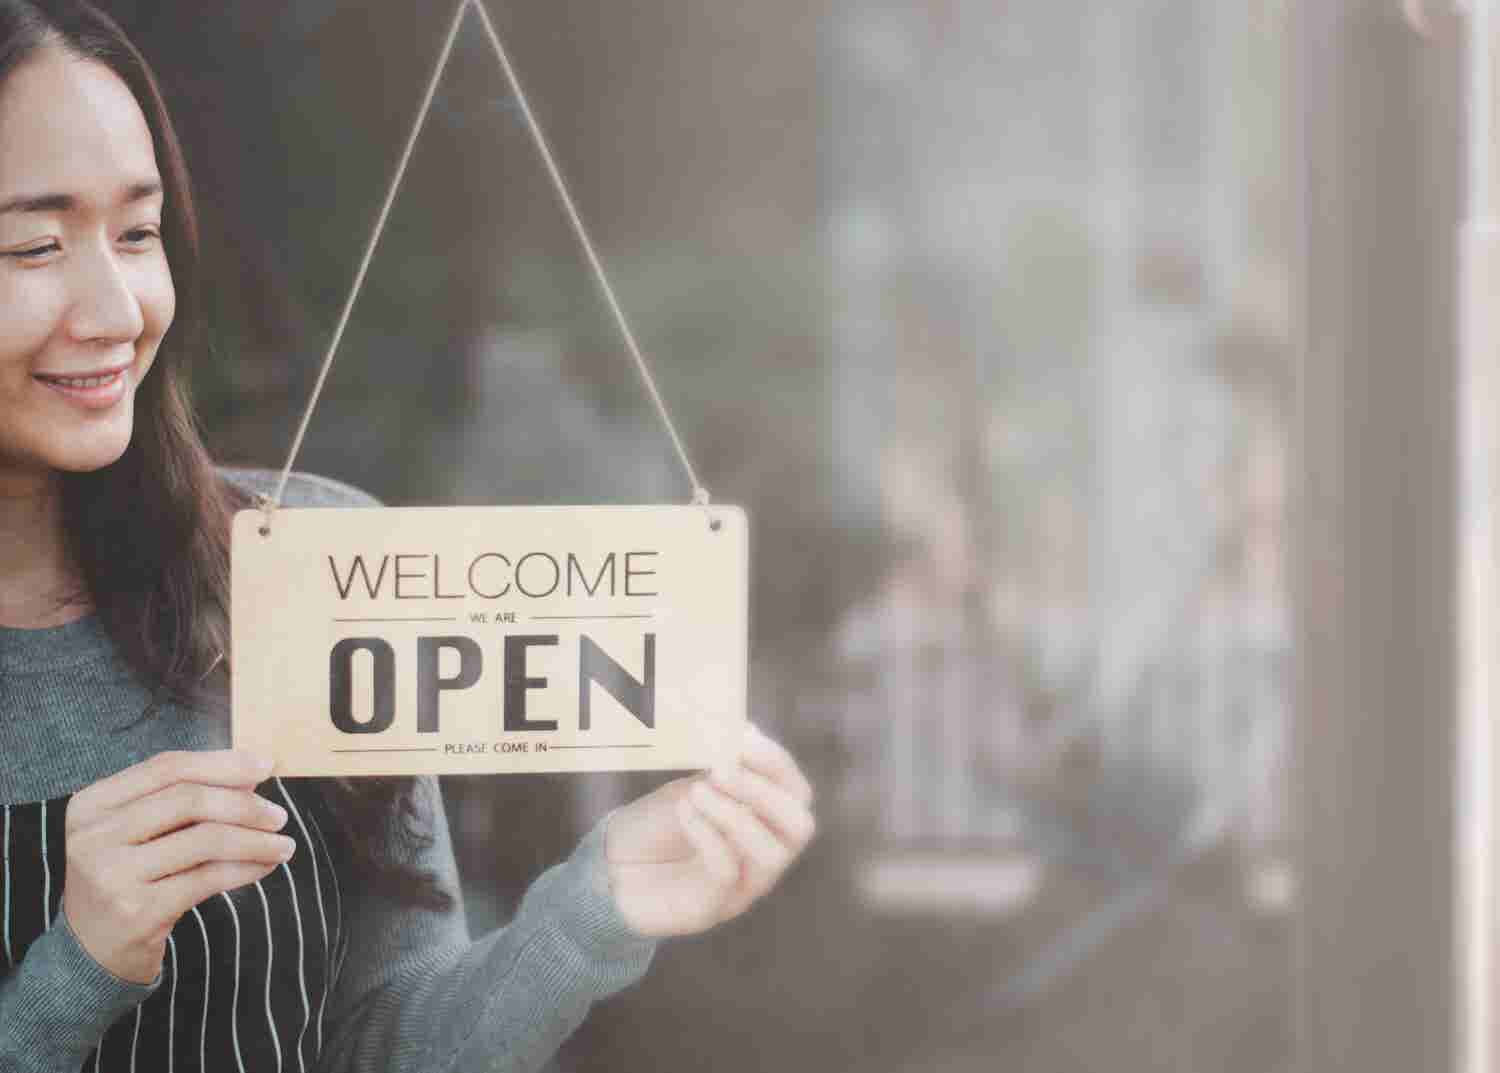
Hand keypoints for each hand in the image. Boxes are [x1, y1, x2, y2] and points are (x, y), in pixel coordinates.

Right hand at [60, 749, 295, 983]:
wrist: (89, 952)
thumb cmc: (125, 879)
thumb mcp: (135, 832)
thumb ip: (181, 800)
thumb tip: (250, 777)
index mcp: (91, 805)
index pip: (167, 768)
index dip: (222, 763)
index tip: (266, 765)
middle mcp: (95, 837)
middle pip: (189, 800)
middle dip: (245, 804)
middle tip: (280, 816)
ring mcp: (113, 876)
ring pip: (205, 840)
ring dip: (256, 840)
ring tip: (284, 845)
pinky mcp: (138, 912)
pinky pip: (209, 878)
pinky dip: (248, 868)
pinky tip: (267, 866)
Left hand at [604, 722, 815, 937]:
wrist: (609, 868)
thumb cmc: (654, 826)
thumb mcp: (690, 787)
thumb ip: (719, 768)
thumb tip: (742, 730)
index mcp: (763, 821)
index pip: (796, 792)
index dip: (776, 762)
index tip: (743, 737)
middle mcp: (761, 856)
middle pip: (800, 827)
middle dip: (765, 791)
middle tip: (723, 770)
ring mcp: (740, 886)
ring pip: (771, 854)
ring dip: (736, 814)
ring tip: (698, 792)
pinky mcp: (711, 909)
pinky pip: (727, 873)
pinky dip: (708, 835)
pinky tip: (684, 811)